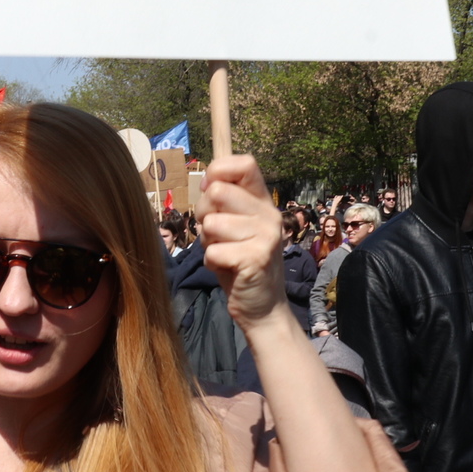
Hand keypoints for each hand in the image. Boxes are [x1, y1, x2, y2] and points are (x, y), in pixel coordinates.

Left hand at [199, 156, 286, 327]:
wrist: (262, 307)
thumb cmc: (240, 262)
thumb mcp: (233, 226)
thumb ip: (222, 202)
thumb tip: (205, 180)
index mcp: (263, 201)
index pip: (245, 163)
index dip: (218, 171)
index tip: (210, 191)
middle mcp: (269, 214)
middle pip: (217, 191)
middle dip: (204, 214)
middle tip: (216, 235)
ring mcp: (266, 236)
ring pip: (211, 223)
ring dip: (208, 242)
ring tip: (224, 253)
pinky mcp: (256, 258)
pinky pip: (213, 251)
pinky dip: (211, 262)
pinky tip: (226, 269)